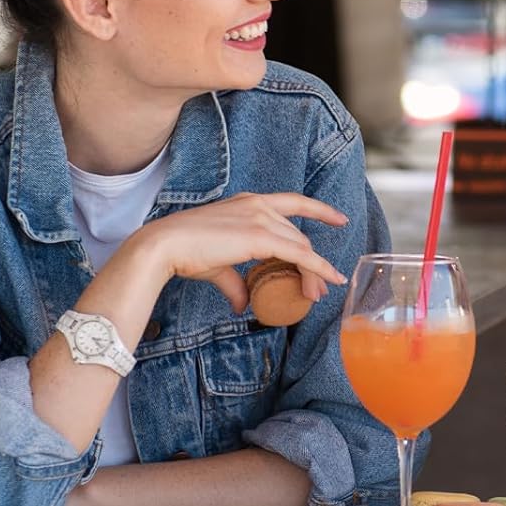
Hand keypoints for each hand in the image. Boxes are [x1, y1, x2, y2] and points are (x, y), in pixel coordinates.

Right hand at [137, 193, 348, 313]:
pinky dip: (318, 269)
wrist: (166, 246)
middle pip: (298, 236)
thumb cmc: (185, 252)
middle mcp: (259, 205)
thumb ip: (236, 282)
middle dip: (313, 262)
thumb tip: (244, 303)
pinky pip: (300, 255)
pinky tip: (328, 280)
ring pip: (301, 247)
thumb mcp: (218, 265)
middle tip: (320, 286)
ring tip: (317, 294)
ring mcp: (261, 218)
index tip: (338, 219)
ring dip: (314, 272)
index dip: (319, 210)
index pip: (292, 203)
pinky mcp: (262, 236)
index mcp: (249, 202)